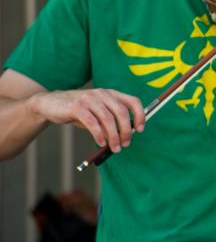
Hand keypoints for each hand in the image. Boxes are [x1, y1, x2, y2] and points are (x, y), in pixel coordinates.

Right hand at [30, 88, 144, 152]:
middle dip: (126, 131)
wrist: (50, 104)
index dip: (140, 115)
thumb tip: (125, 138)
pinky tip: (101, 143)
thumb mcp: (97, 115)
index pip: (133, 101)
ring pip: (108, 119)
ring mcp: (89, 98)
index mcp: (111, 94)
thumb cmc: (78, 111)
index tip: (140, 130)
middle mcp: (102, 94)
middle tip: (125, 144)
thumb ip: (111, 122)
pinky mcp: (77, 106)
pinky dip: (99, 134)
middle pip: (121, 112)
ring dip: (114, 136)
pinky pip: (92, 122)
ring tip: (114, 148)